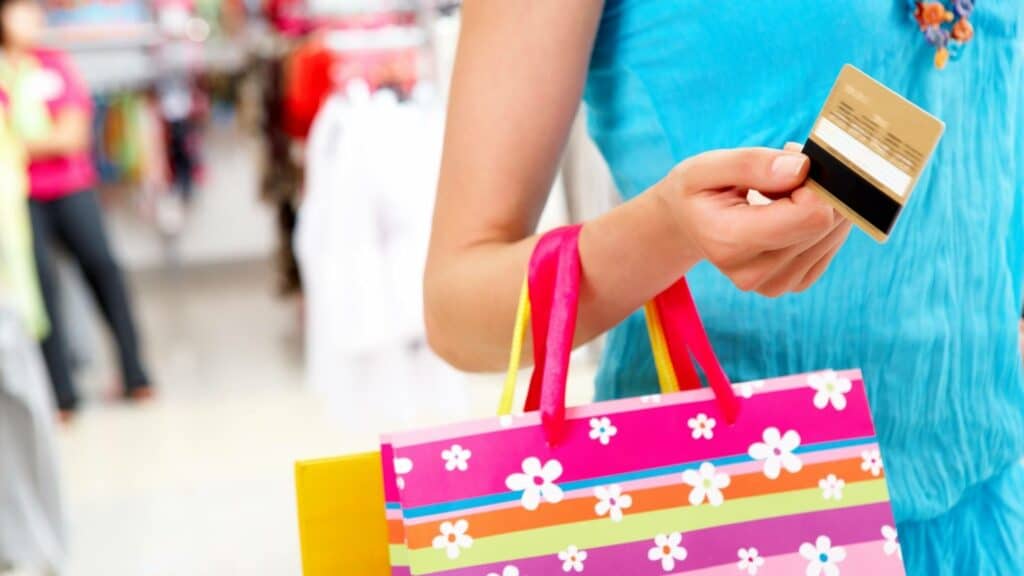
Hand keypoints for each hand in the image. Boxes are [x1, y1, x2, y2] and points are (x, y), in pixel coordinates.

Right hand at [658, 146, 851, 296]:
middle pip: (824, 224)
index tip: (791, 162)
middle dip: (816, 190)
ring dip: (818, 205)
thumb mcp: (706, 167)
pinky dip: (819, 223)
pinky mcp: (793, 284)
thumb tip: (801, 169)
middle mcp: (753, 272)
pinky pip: (830, 247)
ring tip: (782, 193)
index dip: (812, 183)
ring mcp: (775, 284)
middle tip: (785, 172)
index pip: (809, 216)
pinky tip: (790, 212)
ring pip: (832, 235)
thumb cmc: (696, 192)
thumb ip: (750, 164)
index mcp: (729, 242)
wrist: (685, 226)